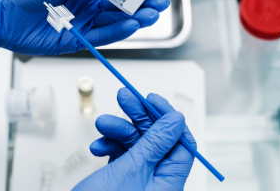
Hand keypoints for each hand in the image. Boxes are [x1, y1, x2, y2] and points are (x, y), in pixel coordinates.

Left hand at [0, 0, 175, 54]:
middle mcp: (89, 4)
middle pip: (124, 4)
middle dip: (145, 1)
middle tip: (161, 0)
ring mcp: (85, 22)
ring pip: (117, 20)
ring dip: (137, 17)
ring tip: (152, 13)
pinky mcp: (78, 40)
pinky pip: (103, 36)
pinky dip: (119, 31)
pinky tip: (133, 24)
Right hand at [73, 88, 195, 190]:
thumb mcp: (134, 169)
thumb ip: (156, 143)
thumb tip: (176, 120)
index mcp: (170, 182)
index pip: (181, 142)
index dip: (169, 119)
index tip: (153, 100)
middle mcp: (157, 180)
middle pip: (156, 138)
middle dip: (139, 117)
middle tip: (125, 97)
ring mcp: (138, 179)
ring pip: (135, 143)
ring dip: (118, 130)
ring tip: (103, 124)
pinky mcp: (122, 178)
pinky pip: (121, 154)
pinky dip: (109, 146)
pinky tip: (98, 147)